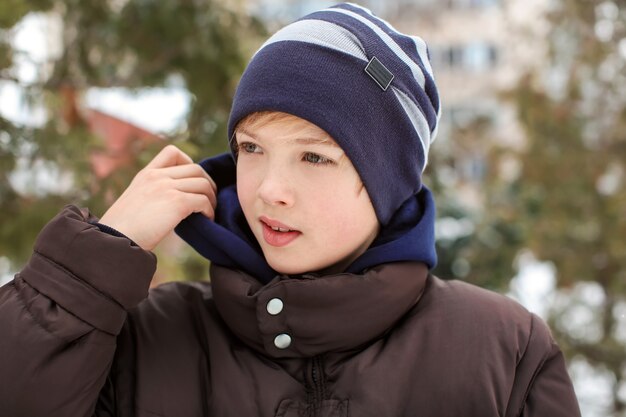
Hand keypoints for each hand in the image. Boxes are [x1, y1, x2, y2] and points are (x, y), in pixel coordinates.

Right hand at [99, 145, 216, 250]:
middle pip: (196, 169)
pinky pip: (203, 200)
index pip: (172, 152)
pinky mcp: (176, 202)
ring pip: (203, 184)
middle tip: (208, 200)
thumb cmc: (123, 230)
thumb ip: (153, 194)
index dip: (189, 163)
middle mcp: (157, 177)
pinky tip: (206, 220)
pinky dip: (209, 210)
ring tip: (208, 212)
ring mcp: (166, 188)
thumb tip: (175, 203)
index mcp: (146, 175)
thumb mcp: (135, 202)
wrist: (113, 241)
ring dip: (211, 198)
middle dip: (207, 184)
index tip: (191, 183)